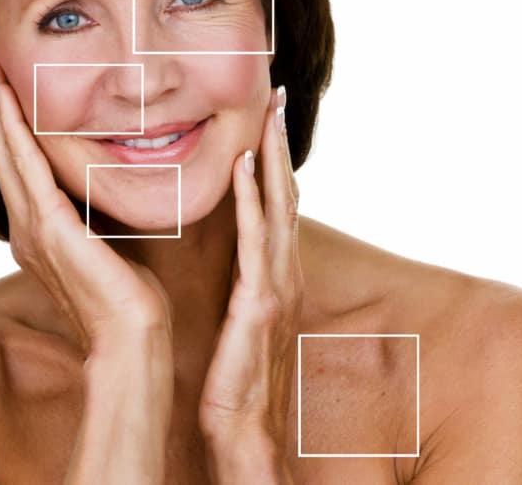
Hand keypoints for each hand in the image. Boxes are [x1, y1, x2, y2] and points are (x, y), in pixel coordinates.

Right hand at [0, 53, 174, 358]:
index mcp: (39, 232)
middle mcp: (26, 229)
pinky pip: (27, 169)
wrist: (130, 336)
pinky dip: (15, 133)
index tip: (3, 88)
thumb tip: (106, 195)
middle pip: (2, 154)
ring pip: (7, 155)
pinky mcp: (49, 229)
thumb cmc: (128, 298)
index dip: (8, 126)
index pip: (17, 167)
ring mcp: (33, 229)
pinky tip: (9, 103)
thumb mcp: (109, 246)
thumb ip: (97, 219)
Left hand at [197, 86, 302, 478]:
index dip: (276, 159)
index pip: (278, 203)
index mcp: (277, 270)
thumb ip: (245, 278)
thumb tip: (235, 252)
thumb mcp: (244, 315)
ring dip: (274, 156)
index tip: (270, 118)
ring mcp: (277, 282)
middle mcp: (285, 269)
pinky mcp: (261, 300)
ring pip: (278, 205)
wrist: (245, 424)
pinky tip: (245, 163)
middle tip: (278, 95)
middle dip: (283, 143)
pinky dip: (252, 197)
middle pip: (286, 192)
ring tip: (269, 113)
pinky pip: (257, 239)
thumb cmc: (239, 372)